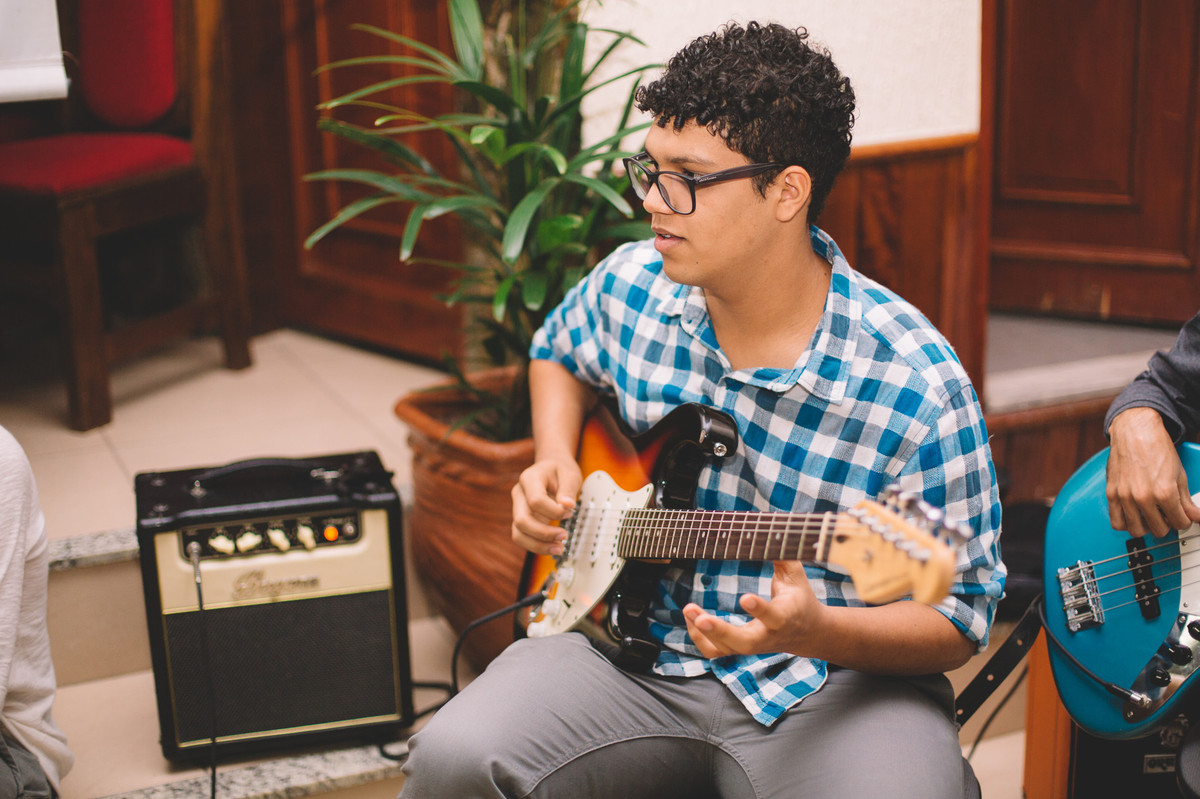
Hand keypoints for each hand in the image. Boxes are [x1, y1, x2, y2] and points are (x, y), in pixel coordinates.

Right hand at [511, 456, 580, 554]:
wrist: (552, 470)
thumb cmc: (560, 471)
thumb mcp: (569, 474)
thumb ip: (568, 488)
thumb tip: (567, 505)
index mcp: (529, 478)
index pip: (536, 501)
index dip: (554, 511)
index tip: (570, 512)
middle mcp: (519, 494)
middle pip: (522, 520)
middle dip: (543, 533)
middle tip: (564, 536)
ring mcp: (518, 508)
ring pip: (518, 533)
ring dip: (538, 545)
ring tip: (559, 548)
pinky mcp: (522, 520)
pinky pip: (523, 537)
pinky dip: (537, 546)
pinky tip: (552, 547)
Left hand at [683, 561, 824, 658]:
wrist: (809, 633)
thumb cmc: (800, 598)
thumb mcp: (797, 574)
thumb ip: (783, 554)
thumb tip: (770, 527)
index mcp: (785, 616)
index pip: (773, 616)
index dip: (759, 609)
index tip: (745, 597)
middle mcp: (767, 635)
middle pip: (743, 642)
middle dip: (719, 631)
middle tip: (701, 618)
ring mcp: (752, 645)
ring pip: (724, 650)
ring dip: (702, 633)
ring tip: (688, 610)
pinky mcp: (740, 648)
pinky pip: (715, 651)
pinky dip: (699, 638)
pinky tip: (691, 619)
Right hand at [1107, 407, 1199, 536]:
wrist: (1136, 431)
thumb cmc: (1156, 448)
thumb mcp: (1179, 475)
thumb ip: (1186, 500)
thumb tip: (1195, 516)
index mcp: (1164, 492)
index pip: (1180, 523)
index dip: (1184, 521)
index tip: (1182, 517)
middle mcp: (1143, 496)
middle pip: (1159, 530)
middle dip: (1167, 524)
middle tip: (1167, 516)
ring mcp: (1125, 496)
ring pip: (1137, 530)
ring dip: (1146, 526)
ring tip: (1150, 517)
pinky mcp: (1111, 494)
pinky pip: (1117, 522)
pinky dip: (1126, 523)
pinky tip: (1134, 516)